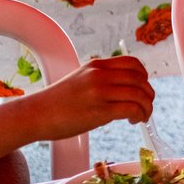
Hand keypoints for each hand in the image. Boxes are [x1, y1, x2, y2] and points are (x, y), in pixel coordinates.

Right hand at [27, 56, 154, 140]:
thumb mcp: (81, 79)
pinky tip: (134, 120)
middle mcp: (100, 75)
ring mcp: (100, 91)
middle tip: (145, 105)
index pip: (133, 63)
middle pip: (140, 79)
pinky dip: (140, 115)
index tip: (143, 87)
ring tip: (141, 116)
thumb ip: (102, 78)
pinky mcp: (100, 110)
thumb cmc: (57, 102)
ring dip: (146, 107)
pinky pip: (132, 109)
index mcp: (97, 65)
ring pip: (140, 94)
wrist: (35, 115)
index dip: (144, 75)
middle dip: (148, 93)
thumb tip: (127, 87)